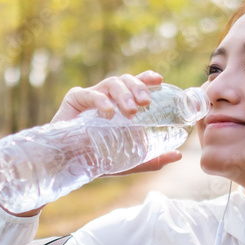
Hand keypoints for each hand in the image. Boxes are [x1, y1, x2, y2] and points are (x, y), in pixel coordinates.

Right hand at [54, 70, 183, 175]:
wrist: (67, 165)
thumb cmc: (97, 158)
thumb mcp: (129, 160)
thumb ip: (152, 158)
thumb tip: (177, 155)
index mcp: (119, 104)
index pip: (135, 85)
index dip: (146, 79)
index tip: (159, 80)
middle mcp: (106, 96)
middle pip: (125, 81)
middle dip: (138, 88)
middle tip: (146, 103)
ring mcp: (90, 95)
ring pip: (111, 83)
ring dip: (124, 94)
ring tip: (131, 111)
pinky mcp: (74, 99)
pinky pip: (89, 94)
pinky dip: (101, 101)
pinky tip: (108, 112)